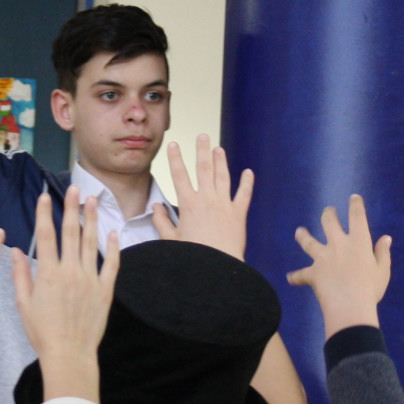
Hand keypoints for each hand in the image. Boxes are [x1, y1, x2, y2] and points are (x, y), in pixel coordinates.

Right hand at [12, 188, 118, 402]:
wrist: (69, 354)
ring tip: (93, 200)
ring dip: (92, 219)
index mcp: (48, 273)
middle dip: (71, 208)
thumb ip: (20, 275)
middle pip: (71, 232)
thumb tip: (15, 250)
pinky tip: (113, 231)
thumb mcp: (23, 304)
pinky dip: (113, 247)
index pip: (45, 236)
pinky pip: (111, 264)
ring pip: (91, 242)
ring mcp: (90, 279)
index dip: (44, 213)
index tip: (45, 196)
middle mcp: (70, 271)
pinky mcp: (105, 290)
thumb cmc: (42, 332)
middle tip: (74, 188)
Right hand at [162, 135, 252, 258]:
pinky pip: (244, 194)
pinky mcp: (239, 214)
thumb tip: (156, 206)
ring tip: (219, 148)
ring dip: (221, 161)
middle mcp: (207, 199)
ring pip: (223, 176)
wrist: (217, 267)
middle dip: (202, 150)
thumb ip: (161, 221)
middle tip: (202, 136)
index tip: (173, 144)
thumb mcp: (171, 239)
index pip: (179, 175)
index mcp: (188, 204)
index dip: (175, 158)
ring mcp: (224, 205)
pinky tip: (248, 172)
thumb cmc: (193, 255)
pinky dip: (247, 183)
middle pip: (204, 169)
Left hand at [286, 195, 392, 337]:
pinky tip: (290, 278)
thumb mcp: (382, 271)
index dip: (355, 205)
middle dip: (328, 214)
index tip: (353, 198)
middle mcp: (338, 245)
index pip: (357, 217)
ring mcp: (322, 258)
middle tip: (328, 211)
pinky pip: (301, 275)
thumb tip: (385, 238)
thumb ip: (382, 253)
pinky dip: (295, 277)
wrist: (350, 307)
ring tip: (299, 231)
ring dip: (303, 235)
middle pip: (329, 223)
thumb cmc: (370, 289)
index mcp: (358, 242)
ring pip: (309, 242)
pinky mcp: (312, 273)